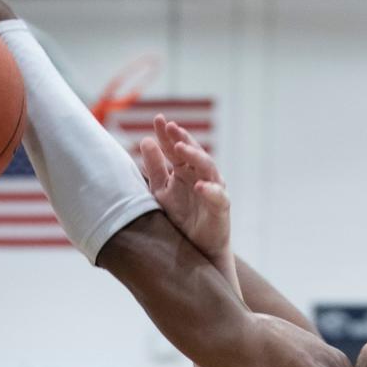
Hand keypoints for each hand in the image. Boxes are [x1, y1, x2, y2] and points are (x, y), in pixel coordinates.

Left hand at [140, 116, 230, 261]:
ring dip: (194, 156)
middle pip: (193, 152)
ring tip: (180, 148)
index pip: (175, 148)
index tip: (158, 119)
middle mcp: (200, 175)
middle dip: (182, 138)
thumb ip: (155, 168)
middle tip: (170, 126)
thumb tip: (145, 140)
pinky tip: (199, 186)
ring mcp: (213, 188)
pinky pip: (218, 196)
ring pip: (207, 167)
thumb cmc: (181, 218)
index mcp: (184, 170)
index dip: (167, 135)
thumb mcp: (162, 192)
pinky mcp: (221, 206)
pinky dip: (210, 190)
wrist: (197, 247)